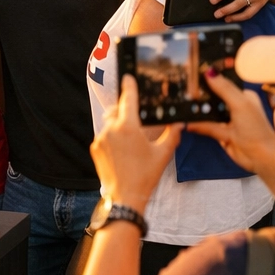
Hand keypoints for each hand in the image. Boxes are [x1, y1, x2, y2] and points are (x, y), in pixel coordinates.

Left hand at [90, 75, 180, 211]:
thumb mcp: (163, 154)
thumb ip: (172, 135)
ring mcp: (100, 138)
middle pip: (117, 110)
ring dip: (118, 125)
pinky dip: (112, 137)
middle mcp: (111, 129)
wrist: (125, 197)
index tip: (128, 77)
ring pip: (109, 123)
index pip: (128, 99)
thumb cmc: (145, 176)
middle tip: (135, 115)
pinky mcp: (94, 148)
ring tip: (130, 138)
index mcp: (128, 127)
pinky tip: (122, 149)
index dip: (129, 86)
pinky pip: (103, 136)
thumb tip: (180, 123)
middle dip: (125, 109)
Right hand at [185, 72, 274, 175]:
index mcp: (243, 96)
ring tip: (180, 103)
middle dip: (200, 94)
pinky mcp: (221, 133)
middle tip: (182, 88)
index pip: (223, 83)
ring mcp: (227, 120)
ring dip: (196, 109)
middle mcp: (235, 106)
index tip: (192, 73)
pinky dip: (196, 124)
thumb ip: (224, 89)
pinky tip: (185, 120)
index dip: (210, 78)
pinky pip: (205, 125)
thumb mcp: (240, 104)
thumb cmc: (256, 129)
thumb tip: (209, 71)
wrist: (260, 158)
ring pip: (208, 112)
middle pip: (213, 97)